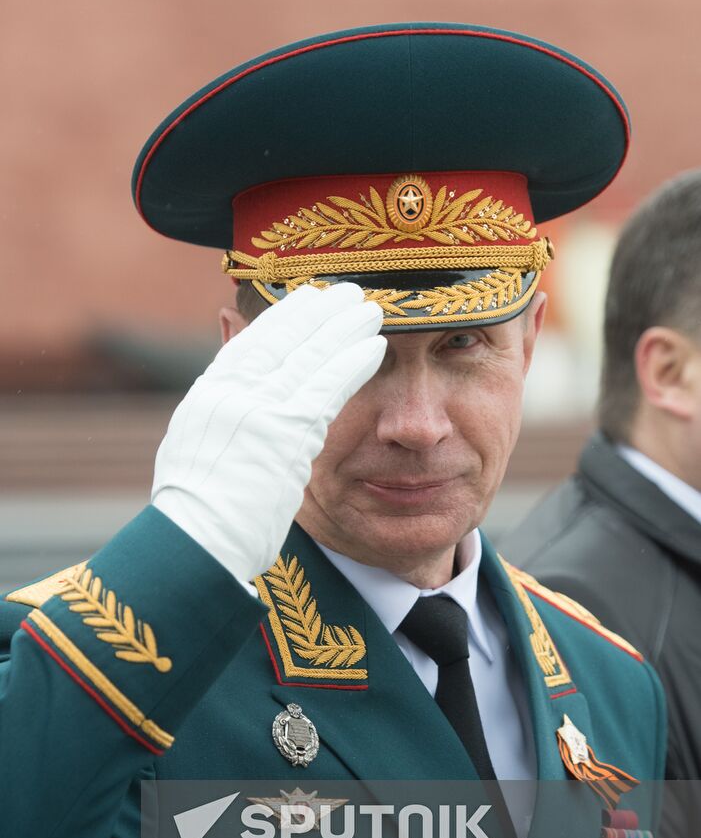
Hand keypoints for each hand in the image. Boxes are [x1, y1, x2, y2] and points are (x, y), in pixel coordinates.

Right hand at [151, 284, 385, 582]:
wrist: (197, 544)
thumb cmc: (198, 512)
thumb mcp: (195, 450)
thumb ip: (220, 409)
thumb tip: (228, 383)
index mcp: (207, 397)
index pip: (249, 344)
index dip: (282, 319)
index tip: (306, 300)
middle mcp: (230, 394)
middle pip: (280, 339)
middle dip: (316, 312)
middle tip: (346, 292)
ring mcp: (256, 410)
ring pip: (307, 355)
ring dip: (341, 329)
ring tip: (368, 309)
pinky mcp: (285, 432)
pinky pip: (325, 387)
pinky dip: (349, 362)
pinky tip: (372, 346)